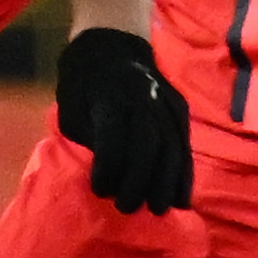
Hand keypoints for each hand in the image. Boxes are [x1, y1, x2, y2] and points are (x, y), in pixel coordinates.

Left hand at [55, 27, 192, 214]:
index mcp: (109, 95)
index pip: (113, 136)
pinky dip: (184, 173)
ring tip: (159, 210)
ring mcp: (165, 99)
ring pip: (172, 144)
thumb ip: (89, 139)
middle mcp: (141, 95)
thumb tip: (108, 178)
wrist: (110, 47)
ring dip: (166, 182)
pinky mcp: (180, 107)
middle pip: (148, 143)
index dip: (108, 167)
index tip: (100, 192)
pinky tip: (180, 199)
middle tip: (128, 208)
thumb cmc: (82, 88)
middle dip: (140, 180)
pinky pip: (185, 144)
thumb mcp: (72, 110)